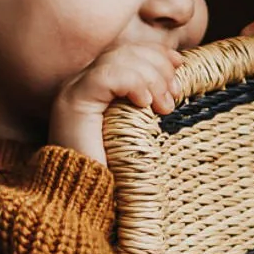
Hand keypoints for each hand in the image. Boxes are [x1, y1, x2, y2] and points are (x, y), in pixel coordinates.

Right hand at [48, 41, 183, 164]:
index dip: (155, 53)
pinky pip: (106, 76)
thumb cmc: (114, 174)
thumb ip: (148, 104)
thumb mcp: (139, 132)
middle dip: (157, 65)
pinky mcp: (73, 103)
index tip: (180, 64)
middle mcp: (80, 85)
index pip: (124, 53)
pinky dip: (132, 83)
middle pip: (122, 52)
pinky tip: (145, 103)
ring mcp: (73, 92)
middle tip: (175, 94)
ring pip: (116, 60)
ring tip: (165, 106)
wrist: (83, 200)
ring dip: (150, 77)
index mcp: (96, 90)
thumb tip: (177, 73)